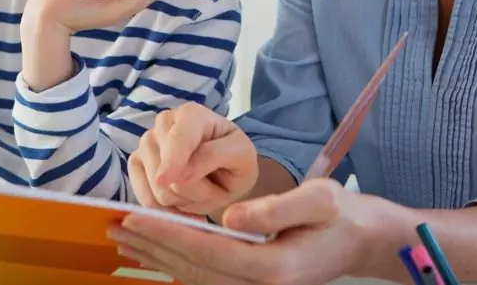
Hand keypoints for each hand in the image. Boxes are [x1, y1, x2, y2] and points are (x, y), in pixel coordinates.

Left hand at [109, 179, 392, 284]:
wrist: (362, 240)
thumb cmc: (341, 215)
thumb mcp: (319, 200)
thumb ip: (276, 208)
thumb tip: (229, 217)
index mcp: (273, 267)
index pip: (208, 250)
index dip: (168, 234)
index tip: (135, 217)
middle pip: (194, 269)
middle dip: (153, 247)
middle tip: (114, 226)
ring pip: (196, 277)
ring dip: (158, 259)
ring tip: (124, 241)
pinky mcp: (253, 284)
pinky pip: (207, 277)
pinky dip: (177, 264)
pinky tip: (157, 255)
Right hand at [128, 102, 258, 214]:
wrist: (223, 169)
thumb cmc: (235, 158)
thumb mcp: (241, 154)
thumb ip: (214, 157)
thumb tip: (179, 175)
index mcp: (192, 114)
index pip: (179, 139)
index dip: (172, 160)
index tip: (166, 180)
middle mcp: (163, 123)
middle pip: (169, 174)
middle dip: (197, 190)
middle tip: (215, 186)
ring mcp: (146, 144)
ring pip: (159, 191)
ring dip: (186, 201)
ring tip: (202, 190)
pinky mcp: (135, 165)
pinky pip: (147, 201)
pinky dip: (170, 210)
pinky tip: (185, 202)